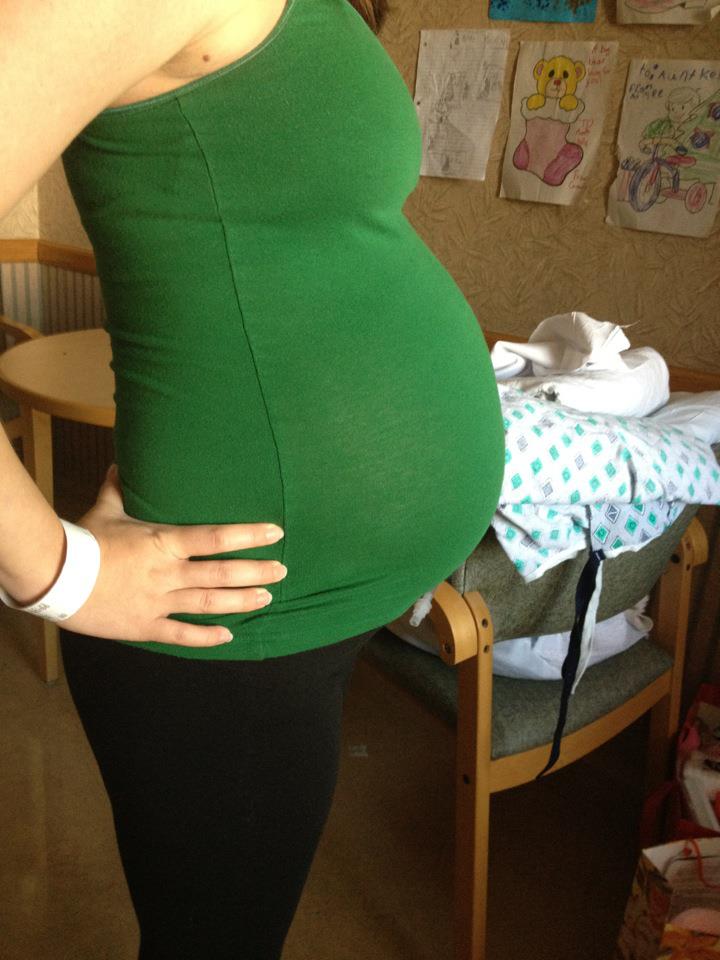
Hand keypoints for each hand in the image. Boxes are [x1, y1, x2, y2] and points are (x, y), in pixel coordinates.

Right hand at [63, 464, 286, 646]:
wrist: (56, 579)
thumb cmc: (83, 541)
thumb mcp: (105, 510)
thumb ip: (119, 488)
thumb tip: (121, 463)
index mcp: (163, 543)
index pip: (215, 537)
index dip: (248, 535)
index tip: (275, 533)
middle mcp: (168, 573)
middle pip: (221, 573)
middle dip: (256, 572)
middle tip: (282, 571)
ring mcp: (159, 602)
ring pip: (209, 603)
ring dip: (241, 601)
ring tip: (266, 598)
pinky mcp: (146, 626)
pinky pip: (182, 634)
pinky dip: (207, 637)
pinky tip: (228, 636)